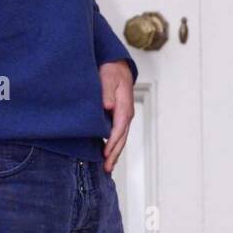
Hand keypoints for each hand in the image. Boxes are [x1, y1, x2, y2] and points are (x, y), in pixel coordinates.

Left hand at [100, 59, 134, 173]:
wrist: (117, 64)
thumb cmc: (111, 70)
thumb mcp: (108, 76)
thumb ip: (108, 91)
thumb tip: (108, 106)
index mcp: (124, 105)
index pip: (119, 127)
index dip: (112, 142)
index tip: (105, 153)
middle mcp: (126, 113)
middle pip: (122, 137)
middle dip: (115, 153)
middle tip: (107, 168)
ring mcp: (124, 115)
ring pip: (121, 137)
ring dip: (115, 152)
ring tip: (108, 166)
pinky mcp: (120, 116)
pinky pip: (118, 133)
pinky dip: (114, 144)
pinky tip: (108, 153)